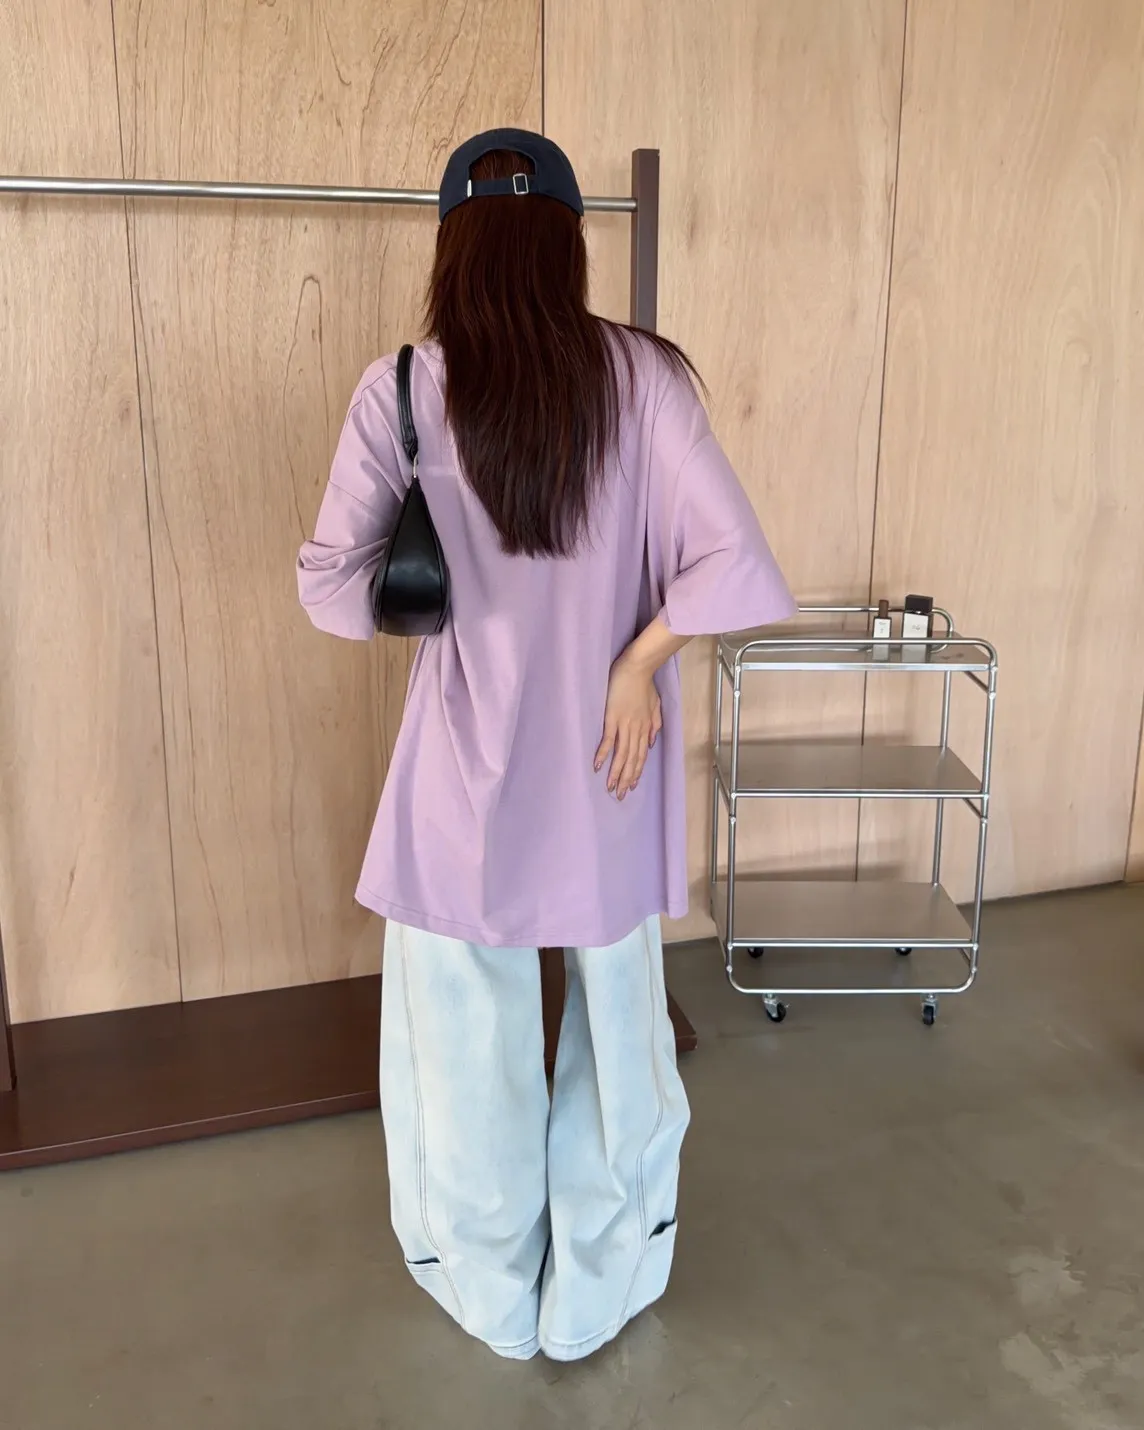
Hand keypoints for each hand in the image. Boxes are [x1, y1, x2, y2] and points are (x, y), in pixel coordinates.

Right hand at [594, 651, 662, 799]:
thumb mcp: (656, 705)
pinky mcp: (613, 718)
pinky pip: (609, 740)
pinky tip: (597, 766)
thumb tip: (653, 743)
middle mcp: (637, 730)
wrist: (637, 668)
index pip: (641, 756)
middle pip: (632, 760)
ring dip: (616, 773)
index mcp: (646, 728)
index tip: (630, 786)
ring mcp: (625, 725)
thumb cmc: (645, 684)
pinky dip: (603, 754)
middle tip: (619, 796)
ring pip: (622, 755)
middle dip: (626, 779)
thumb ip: (656, 725)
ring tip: (610, 788)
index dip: (636, 772)